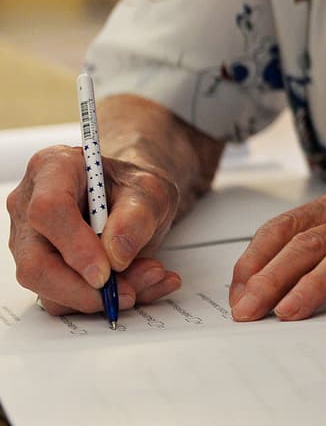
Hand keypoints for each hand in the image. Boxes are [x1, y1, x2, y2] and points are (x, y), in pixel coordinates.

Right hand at [7, 145, 182, 315]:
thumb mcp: (151, 190)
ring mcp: (30, 241)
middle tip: (125, 294)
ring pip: (47, 287)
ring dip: (99, 296)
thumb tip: (116, 256)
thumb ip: (138, 216)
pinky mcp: (42, 268)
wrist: (133, 198)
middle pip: (36, 261)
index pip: (49, 210)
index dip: (75, 246)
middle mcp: (29, 206)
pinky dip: (104, 300)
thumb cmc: (133, 186)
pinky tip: (141, 286)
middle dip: (82, 288)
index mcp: (53, 169)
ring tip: (148, 278)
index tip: (106, 272)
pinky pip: (64, 297)